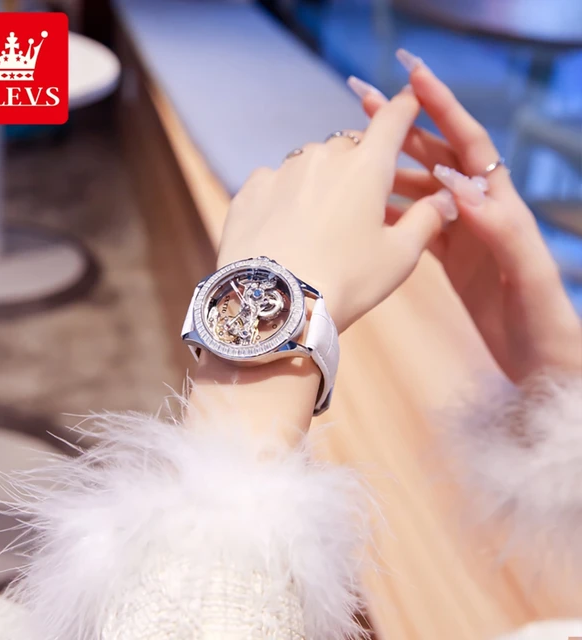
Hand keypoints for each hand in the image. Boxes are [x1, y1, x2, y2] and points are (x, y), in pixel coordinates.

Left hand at [218, 85, 457, 332]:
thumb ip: (426, 220)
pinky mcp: (250, 190)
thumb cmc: (346, 281)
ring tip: (317, 221)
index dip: (403, 107)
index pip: (392, 120)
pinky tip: (283, 224)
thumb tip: (444, 198)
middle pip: (348, 144)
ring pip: (309, 162)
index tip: (408, 99)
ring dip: (319, 179)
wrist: (274, 303)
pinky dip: (283, 194)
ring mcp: (282, 170)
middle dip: (358, 162)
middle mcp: (323, 155)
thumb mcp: (399, 257)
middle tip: (359, 200)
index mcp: (366, 166)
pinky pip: (273, 179)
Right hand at [351, 51, 580, 381]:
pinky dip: (390, 209)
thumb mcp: (526, 272)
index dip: (442, 108)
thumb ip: (498, 226)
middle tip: (364, 100)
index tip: (412, 77)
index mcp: (501, 204)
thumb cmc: (541, 318)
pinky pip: (414, 222)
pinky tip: (366, 205)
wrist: (538, 359)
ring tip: (355, 150)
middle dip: (403, 126)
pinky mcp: (450, 254)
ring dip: (390, 166)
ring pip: (420, 187)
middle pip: (437, 155)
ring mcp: (463, 231)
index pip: (468, 144)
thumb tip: (455, 184)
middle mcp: (480, 209)